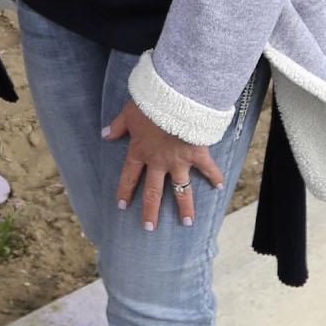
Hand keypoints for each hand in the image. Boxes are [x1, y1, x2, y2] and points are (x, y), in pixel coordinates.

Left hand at [104, 99, 226, 230]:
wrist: (173, 97)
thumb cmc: (150, 102)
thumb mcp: (128, 112)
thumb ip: (118, 125)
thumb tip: (105, 134)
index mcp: (140, 151)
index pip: (129, 176)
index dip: (125, 191)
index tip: (122, 206)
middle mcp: (158, 161)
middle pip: (153, 192)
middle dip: (150, 211)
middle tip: (149, 228)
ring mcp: (178, 160)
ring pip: (181, 189)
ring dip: (185, 207)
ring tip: (188, 223)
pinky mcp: (196, 153)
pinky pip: (208, 168)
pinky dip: (215, 177)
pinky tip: (220, 187)